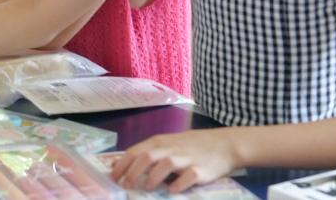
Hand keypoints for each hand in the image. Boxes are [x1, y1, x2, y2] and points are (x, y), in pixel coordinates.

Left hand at [110, 130, 240, 192]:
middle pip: (146, 157)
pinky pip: (188, 177)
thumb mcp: (166, 144)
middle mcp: (170, 149)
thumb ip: (146, 153)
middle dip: (132, 172)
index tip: (111, 177)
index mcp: (159, 142)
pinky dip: (178, 184)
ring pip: (165, 164)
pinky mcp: (201, 170)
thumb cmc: (191, 146)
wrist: (223, 145)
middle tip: (125, 186)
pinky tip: (171, 192)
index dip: (121, 165)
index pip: (134, 152)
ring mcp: (186, 159)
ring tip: (146, 188)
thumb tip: (119, 164)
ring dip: (153, 177)